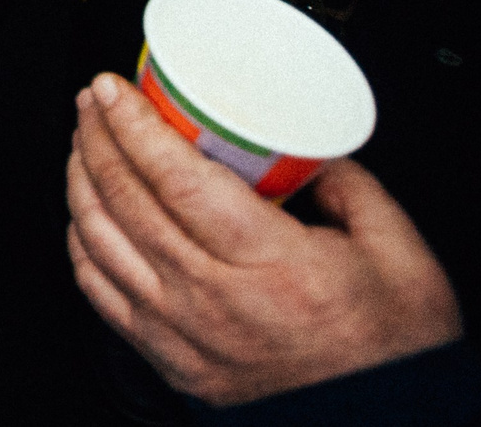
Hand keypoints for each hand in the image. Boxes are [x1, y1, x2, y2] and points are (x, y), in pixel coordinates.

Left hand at [67, 70, 461, 405]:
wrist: (396, 425)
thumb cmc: (398, 348)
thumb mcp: (398, 251)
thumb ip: (347, 182)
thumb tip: (300, 141)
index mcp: (273, 264)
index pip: (176, 179)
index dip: (133, 125)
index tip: (112, 88)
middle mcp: (217, 300)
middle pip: (127, 201)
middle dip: (98, 138)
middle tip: (93, 102)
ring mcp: (187, 335)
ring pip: (102, 243)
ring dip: (82, 184)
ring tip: (85, 146)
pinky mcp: (174, 362)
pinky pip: (102, 295)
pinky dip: (82, 245)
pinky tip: (86, 217)